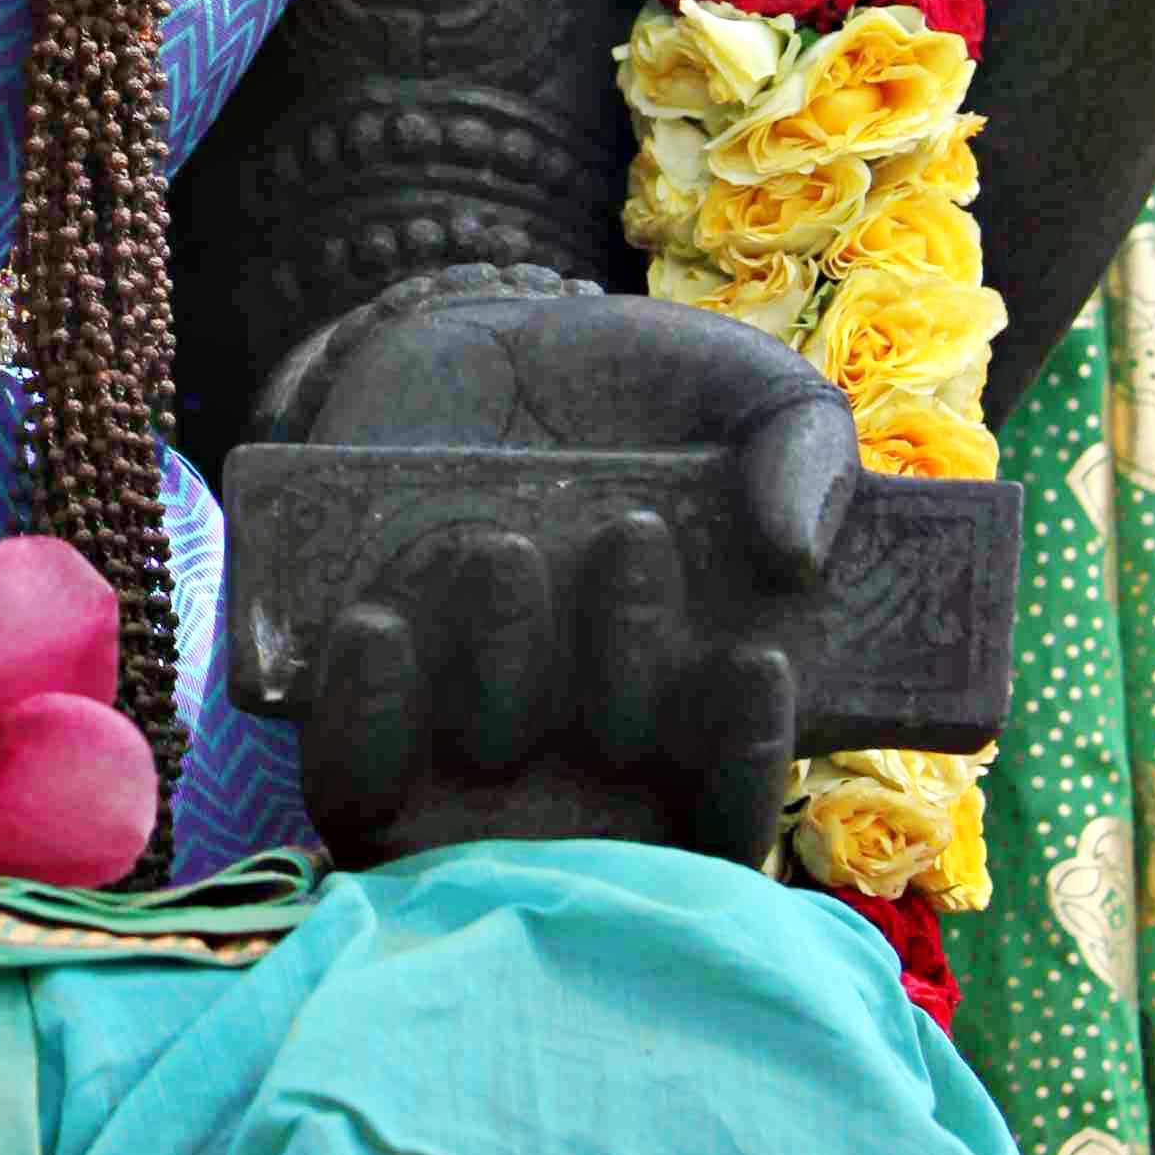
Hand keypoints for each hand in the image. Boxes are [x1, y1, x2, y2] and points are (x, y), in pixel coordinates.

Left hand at [276, 283, 856, 868]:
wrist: (484, 344)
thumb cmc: (648, 395)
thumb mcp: (752, 399)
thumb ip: (808, 452)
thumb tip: (802, 554)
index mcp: (691, 715)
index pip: (723, 809)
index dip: (744, 764)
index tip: (758, 661)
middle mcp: (582, 759)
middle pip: (599, 789)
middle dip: (622, 666)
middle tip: (631, 532)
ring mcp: (464, 747)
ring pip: (470, 784)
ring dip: (496, 674)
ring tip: (506, 540)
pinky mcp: (358, 709)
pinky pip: (346, 770)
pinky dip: (360, 715)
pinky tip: (375, 622)